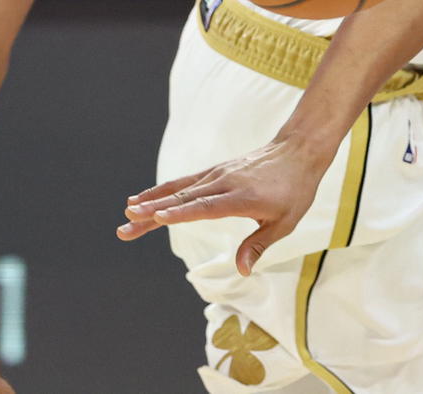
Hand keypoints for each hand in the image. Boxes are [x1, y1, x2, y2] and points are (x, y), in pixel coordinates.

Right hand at [117, 137, 333, 275]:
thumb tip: (241, 270)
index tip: (155, 219)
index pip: (204, 207)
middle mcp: (223, 183)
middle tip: (125, 225)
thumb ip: (259, 244)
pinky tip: (147, 197)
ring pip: (179, 190)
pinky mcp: (214, 171)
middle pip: (182, 200)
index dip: (179, 215)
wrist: (297, 152)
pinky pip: (185, 181)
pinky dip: (164, 190)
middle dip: (152, 213)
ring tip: (127, 212)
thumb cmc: (294, 190)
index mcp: (241, 197)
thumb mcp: (285, 222)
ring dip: (151, 201)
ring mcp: (217, 175)